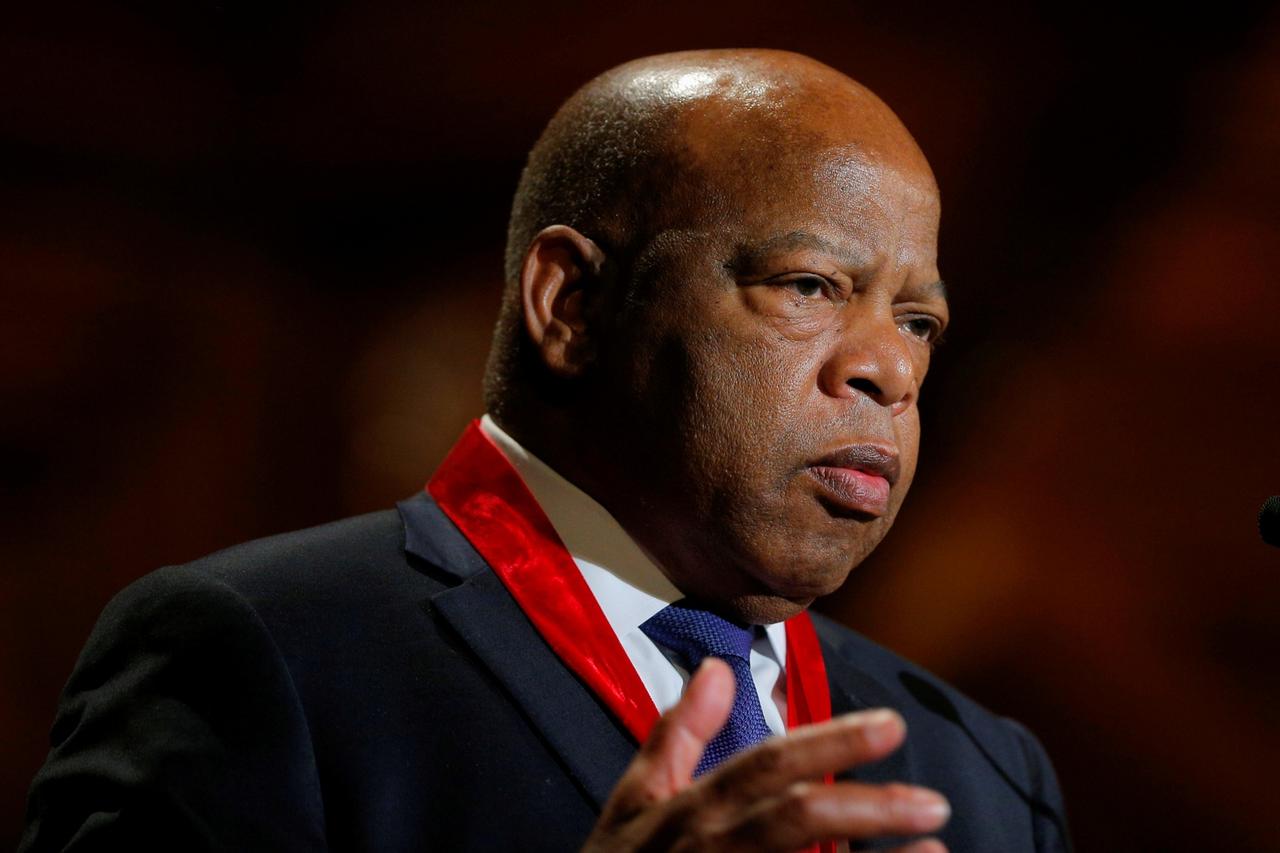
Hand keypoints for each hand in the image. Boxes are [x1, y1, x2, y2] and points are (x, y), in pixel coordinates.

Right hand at [583, 659, 948, 852]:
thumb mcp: (635, 798)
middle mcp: (711, 848)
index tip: (891, 726)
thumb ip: (679, 733)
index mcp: (692, 809)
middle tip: (934, 803)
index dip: (829, 743)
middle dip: (868, 810)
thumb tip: (718, 667)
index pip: (766, 765)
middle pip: (794, 820)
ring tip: (937, 852)